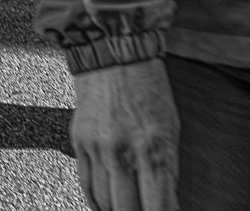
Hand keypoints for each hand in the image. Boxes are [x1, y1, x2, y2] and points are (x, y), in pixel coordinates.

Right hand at [71, 59, 179, 210]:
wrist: (112, 53)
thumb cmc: (147, 88)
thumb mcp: (170, 129)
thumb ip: (166, 168)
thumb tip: (166, 201)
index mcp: (153, 147)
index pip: (158, 206)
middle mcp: (123, 151)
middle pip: (127, 209)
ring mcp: (98, 147)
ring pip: (104, 201)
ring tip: (125, 210)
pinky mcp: (79, 141)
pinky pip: (85, 184)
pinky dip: (95, 202)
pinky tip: (104, 207)